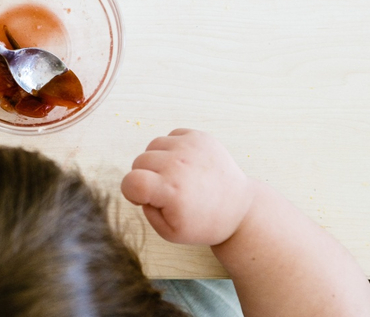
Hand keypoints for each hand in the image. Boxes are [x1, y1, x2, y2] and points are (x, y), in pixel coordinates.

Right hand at [121, 129, 254, 244]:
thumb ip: (146, 210)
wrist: (239, 208)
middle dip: (144, 176)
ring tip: (174, 176)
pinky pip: (170, 136)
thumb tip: (139, 188)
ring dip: (157, 161)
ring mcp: (191, 147)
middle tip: (163, 190)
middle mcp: (179, 164)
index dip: (130, 192)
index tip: (141, 198)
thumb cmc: (203, 223)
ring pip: (152, 146)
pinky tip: (184, 165)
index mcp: (171, 191)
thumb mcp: (169, 232)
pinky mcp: (200, 137)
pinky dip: (171, 149)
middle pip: (139, 161)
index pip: (130, 181)